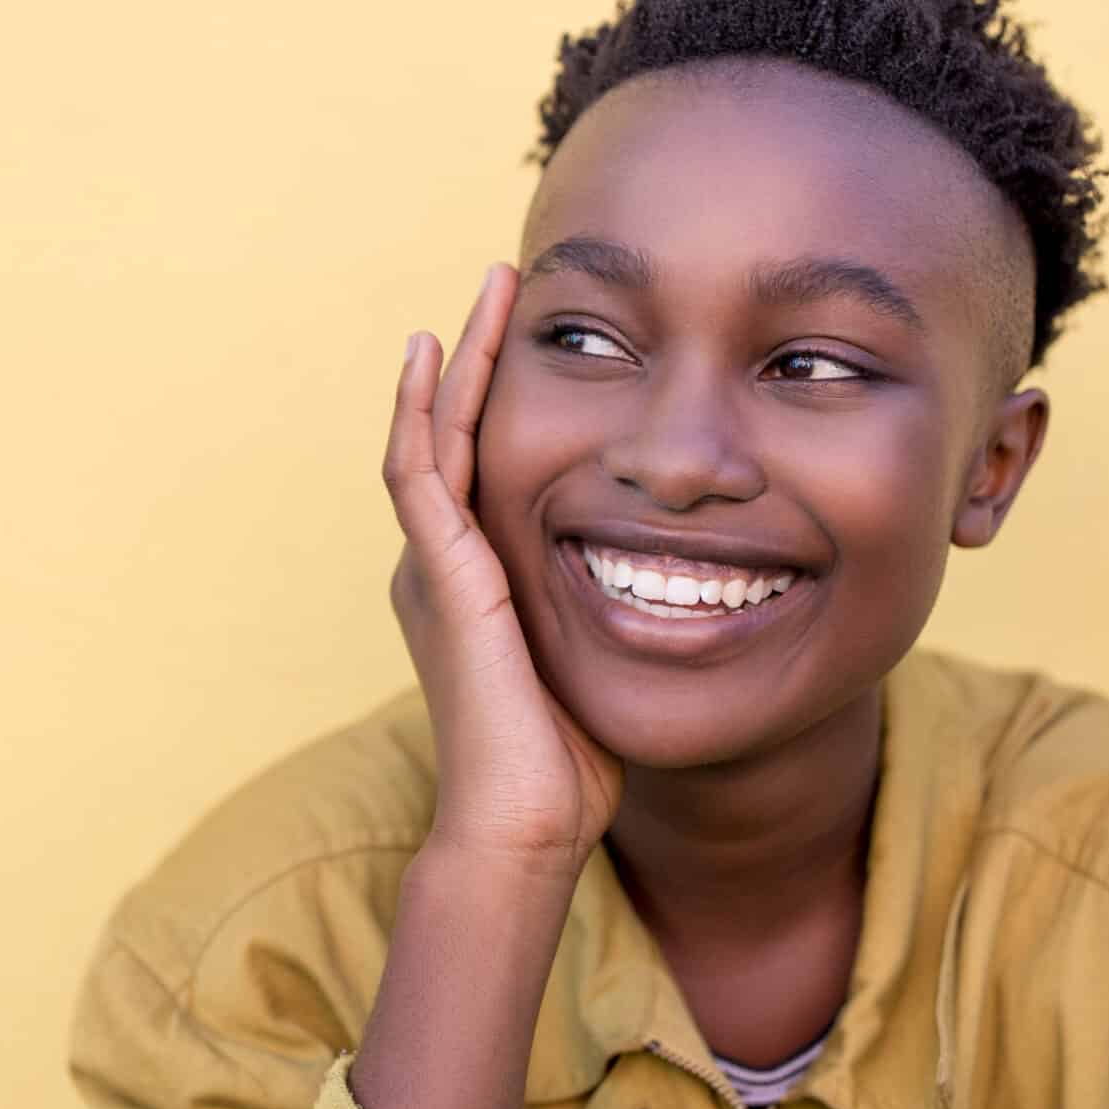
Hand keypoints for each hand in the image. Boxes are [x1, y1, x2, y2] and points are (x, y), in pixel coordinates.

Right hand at [384, 263, 622, 877]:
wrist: (522, 826)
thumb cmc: (568, 768)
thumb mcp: (601, 664)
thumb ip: (622, 616)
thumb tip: (687, 594)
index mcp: (475, 582)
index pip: (486, 463)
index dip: (506, 396)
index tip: (549, 336)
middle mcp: (444, 564)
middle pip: (455, 432)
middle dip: (482, 354)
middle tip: (511, 281)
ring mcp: (434, 566)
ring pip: (435, 433)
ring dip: (461, 357)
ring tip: (490, 288)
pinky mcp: (441, 575)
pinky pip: (421, 469)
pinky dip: (425, 405)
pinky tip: (437, 350)